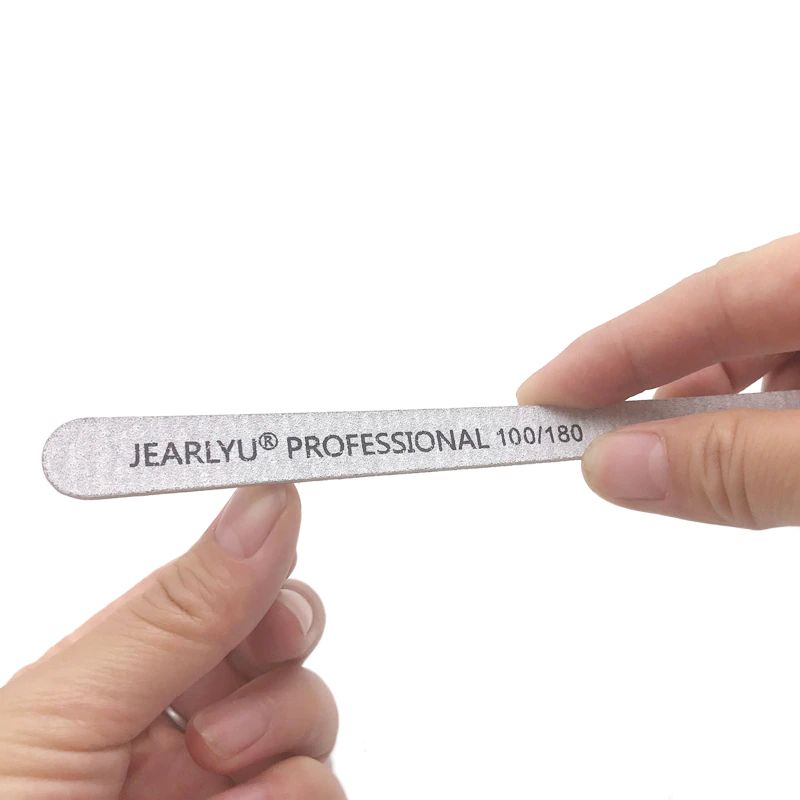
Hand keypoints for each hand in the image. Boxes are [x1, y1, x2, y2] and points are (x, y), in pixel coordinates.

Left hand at [0, 484, 344, 798]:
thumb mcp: (63, 716)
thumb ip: (177, 610)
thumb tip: (265, 502)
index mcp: (112, 679)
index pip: (211, 586)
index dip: (254, 553)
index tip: (287, 505)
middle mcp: (171, 730)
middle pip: (277, 644)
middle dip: (278, 645)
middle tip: (251, 660)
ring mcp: (221, 791)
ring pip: (311, 720)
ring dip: (285, 732)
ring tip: (219, 774)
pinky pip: (322, 789)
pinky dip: (299, 795)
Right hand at [517, 233, 799, 528]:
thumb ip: (739, 461)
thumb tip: (614, 466)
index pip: (707, 297)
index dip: (616, 349)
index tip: (538, 396)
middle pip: (733, 322)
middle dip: (659, 389)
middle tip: (593, 447)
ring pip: (771, 356)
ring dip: (716, 413)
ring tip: (674, 469)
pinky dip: (766, 425)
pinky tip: (757, 463)